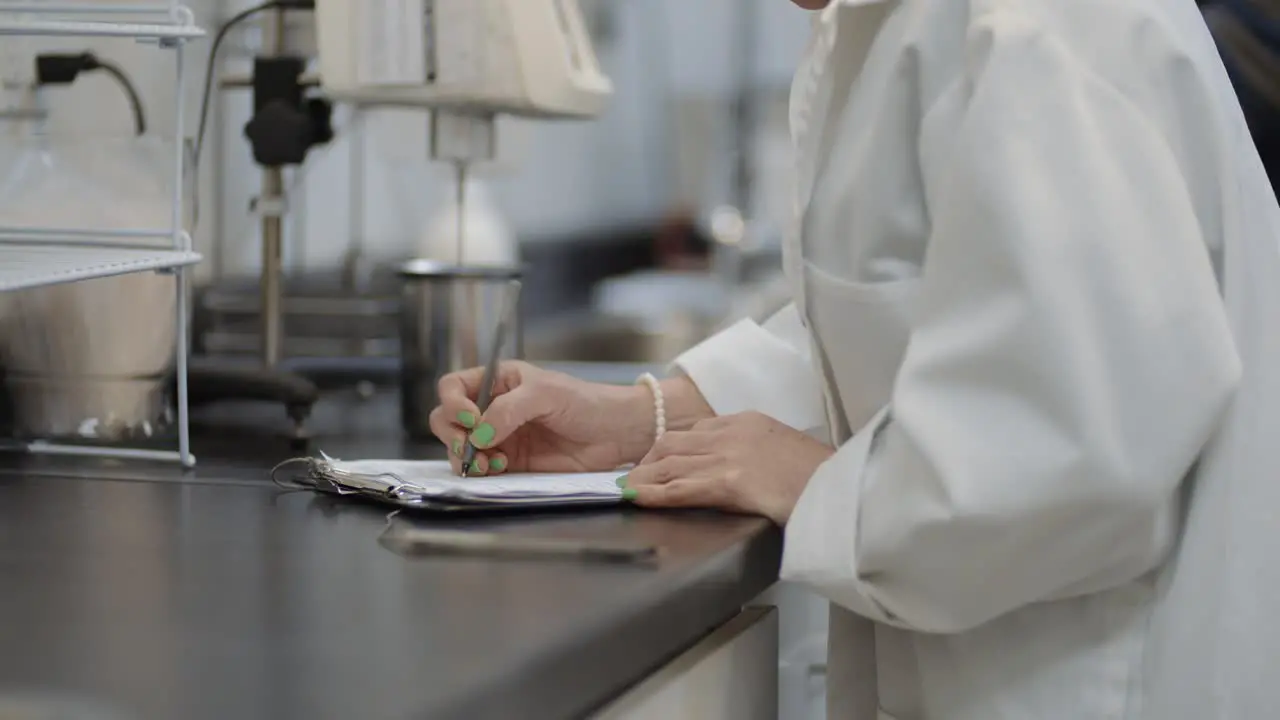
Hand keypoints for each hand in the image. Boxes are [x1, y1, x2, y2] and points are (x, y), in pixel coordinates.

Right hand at [428, 361, 713, 475]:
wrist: (616, 433)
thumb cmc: (586, 402)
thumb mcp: (546, 394)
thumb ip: (508, 410)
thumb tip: (478, 434)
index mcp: (498, 381)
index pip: (453, 387)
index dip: (452, 403)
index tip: (470, 418)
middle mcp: (493, 408)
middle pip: (447, 419)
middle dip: (453, 435)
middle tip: (471, 448)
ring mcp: (500, 436)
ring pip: (460, 447)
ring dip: (466, 456)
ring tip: (489, 463)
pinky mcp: (511, 462)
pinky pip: (480, 467)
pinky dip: (480, 470)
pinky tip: (499, 468)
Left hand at [622, 412, 834, 524]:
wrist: (841, 486)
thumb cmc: (820, 476)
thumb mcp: (782, 449)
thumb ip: (754, 450)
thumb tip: (736, 467)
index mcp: (746, 421)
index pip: (693, 431)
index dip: (666, 447)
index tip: (652, 460)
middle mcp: (732, 433)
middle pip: (673, 443)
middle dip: (647, 461)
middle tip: (630, 478)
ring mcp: (730, 456)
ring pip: (671, 464)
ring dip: (643, 478)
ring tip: (625, 490)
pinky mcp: (731, 481)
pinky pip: (681, 487)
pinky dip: (654, 493)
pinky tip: (638, 498)